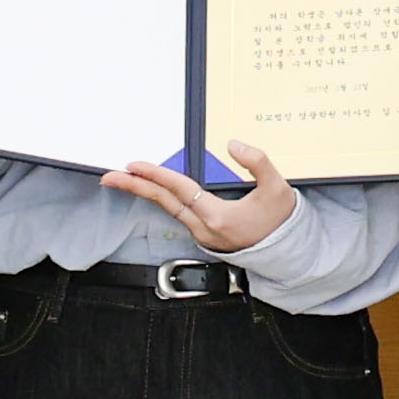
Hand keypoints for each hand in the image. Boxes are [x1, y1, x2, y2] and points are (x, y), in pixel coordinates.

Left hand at [104, 142, 298, 256]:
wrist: (289, 253)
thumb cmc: (282, 222)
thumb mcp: (278, 187)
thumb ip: (258, 162)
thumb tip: (233, 145)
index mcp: (218, 217)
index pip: (180, 190)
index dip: (156, 175)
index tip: (134, 165)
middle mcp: (205, 229)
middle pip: (163, 203)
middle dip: (134, 188)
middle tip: (109, 177)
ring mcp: (204, 235)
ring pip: (169, 209)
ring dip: (146, 192)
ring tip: (125, 180)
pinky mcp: (207, 236)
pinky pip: (179, 213)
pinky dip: (164, 199)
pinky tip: (156, 190)